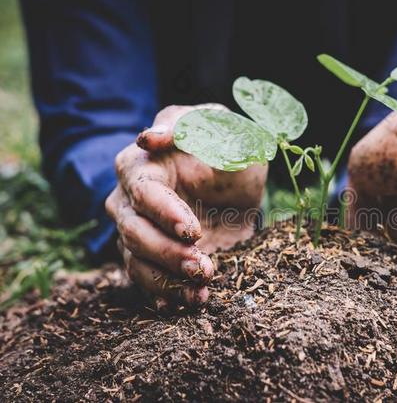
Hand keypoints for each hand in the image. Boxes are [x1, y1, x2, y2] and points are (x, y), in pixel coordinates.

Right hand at [106, 105, 266, 305]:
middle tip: (204, 267)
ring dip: (168, 282)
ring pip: (138, 263)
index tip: (194, 232)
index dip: (165, 215)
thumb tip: (146, 138)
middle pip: (135, 234)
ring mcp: (139, 232)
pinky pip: (148, 282)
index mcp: (140, 166)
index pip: (143, 194)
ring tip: (201, 291)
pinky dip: (166, 296)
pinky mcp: (154, 257)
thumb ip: (188, 127)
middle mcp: (129, 201)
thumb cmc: (226, 144)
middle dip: (169, 255)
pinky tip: (188, 302)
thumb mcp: (218, 127)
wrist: (235, 180)